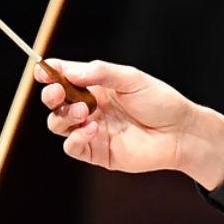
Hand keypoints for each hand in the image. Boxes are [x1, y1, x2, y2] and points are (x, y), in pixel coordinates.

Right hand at [38, 59, 223, 190]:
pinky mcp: (97, 152)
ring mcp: (92, 130)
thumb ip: (100, 72)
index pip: (63, 77)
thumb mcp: (131, 78)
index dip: (49, 74)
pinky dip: (75, 138)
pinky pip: (72, 147)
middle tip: (58, 92)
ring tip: (85, 111)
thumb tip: (68, 71)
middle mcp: (90, 107)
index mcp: (95, 85)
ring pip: (58, 124)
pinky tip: (92, 129)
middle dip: (51, 95)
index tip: (42, 71)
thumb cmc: (160, 102)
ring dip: (64, 116)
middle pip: (55, 102)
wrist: (181, 133)